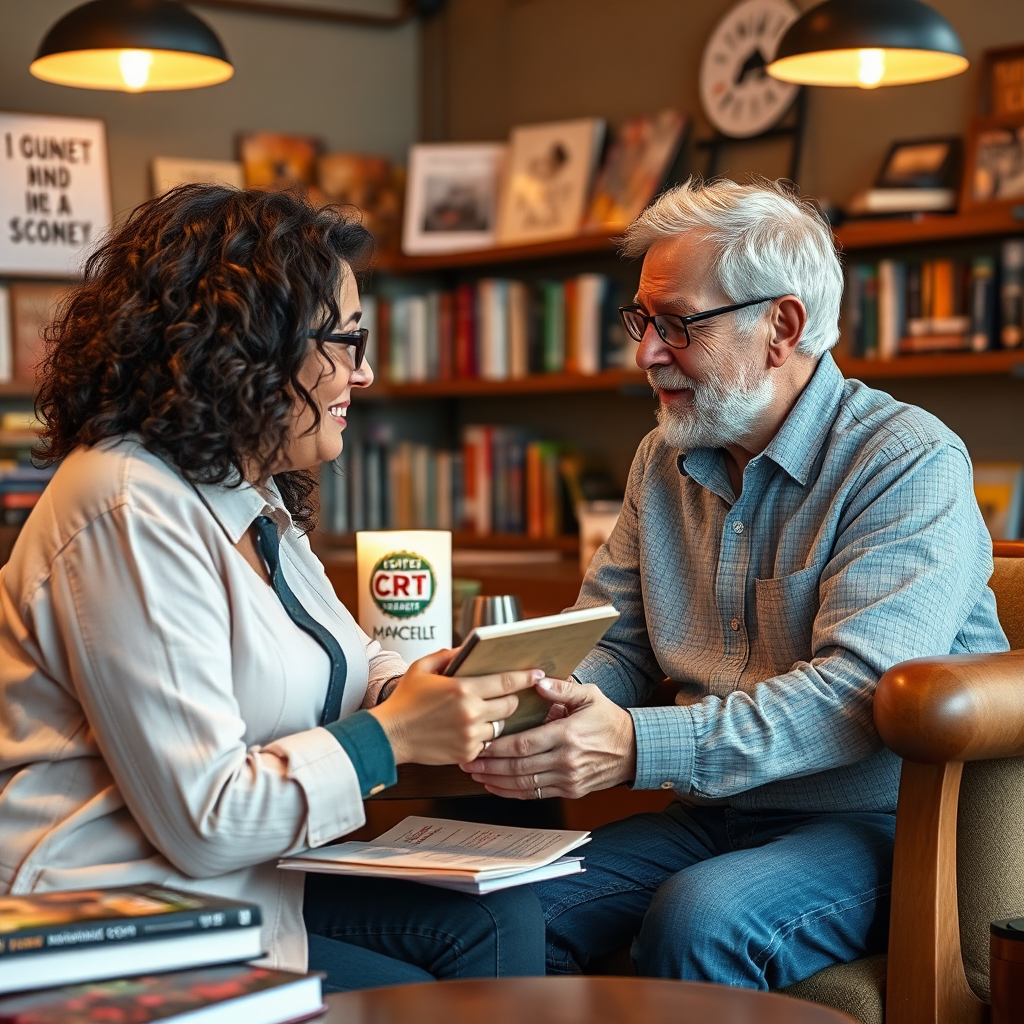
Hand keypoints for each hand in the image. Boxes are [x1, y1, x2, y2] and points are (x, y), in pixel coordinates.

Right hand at [368, 649, 542, 765]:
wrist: (389, 735)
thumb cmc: (405, 699)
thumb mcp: (423, 668)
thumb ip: (449, 655)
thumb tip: (471, 648)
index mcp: (462, 688)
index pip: (506, 681)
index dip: (526, 677)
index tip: (538, 673)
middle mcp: (470, 713)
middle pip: (510, 704)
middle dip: (512, 698)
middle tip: (509, 694)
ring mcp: (470, 736)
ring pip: (501, 725)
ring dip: (497, 718)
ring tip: (486, 711)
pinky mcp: (467, 753)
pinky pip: (488, 742)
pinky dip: (484, 735)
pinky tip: (471, 728)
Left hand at [460, 677, 636, 798]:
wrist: (634, 750)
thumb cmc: (609, 720)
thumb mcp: (590, 696)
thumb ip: (562, 688)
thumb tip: (537, 681)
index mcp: (568, 735)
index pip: (525, 744)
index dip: (499, 747)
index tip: (480, 743)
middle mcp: (566, 761)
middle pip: (519, 767)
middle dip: (490, 765)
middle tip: (468, 761)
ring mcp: (568, 779)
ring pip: (524, 785)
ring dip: (496, 781)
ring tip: (476, 774)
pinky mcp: (570, 791)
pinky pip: (535, 794)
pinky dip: (512, 792)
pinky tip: (497, 786)